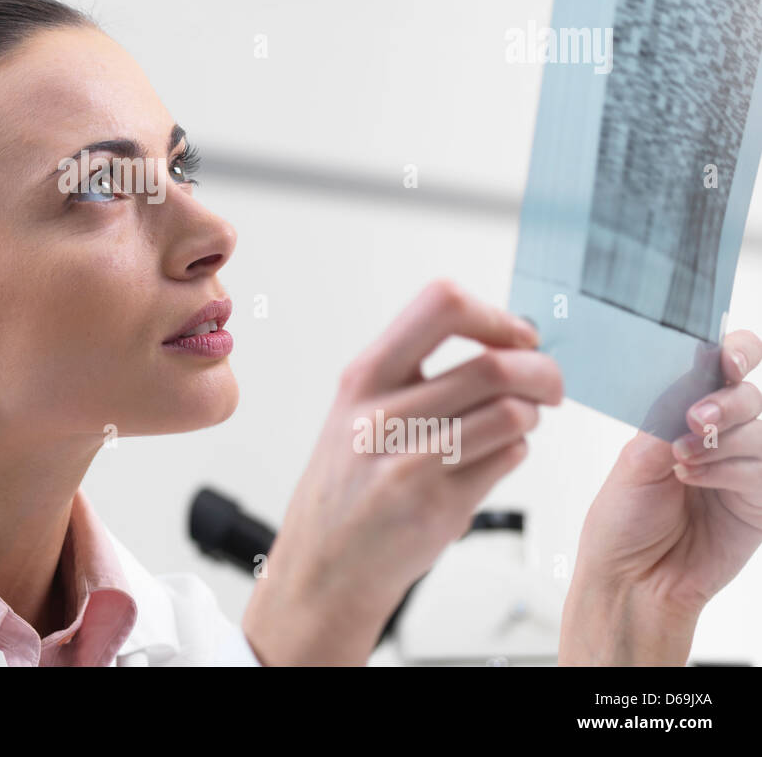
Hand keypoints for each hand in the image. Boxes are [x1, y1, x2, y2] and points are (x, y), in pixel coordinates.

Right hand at [241, 279, 562, 664]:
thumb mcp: (355, 410)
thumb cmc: (348, 485)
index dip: (494, 316)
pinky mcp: (439, 506)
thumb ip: (411, 372)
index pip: (441, 307)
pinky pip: (510, 459)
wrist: (324, 566)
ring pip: (511, 415)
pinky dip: (518, 451)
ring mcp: (410, 463)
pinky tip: (497, 457)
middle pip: (493, 366)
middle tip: (548, 383)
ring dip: (532, 415)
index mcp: (364, 378)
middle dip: (541, 371)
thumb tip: (499, 337)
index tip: (514, 336)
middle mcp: (382, 415)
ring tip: (520, 422)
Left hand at [560, 330, 761, 665]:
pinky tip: (697, 481)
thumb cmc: (623, 519)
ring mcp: (744, 469)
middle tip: (693, 419)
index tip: (726, 358)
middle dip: (725, 403)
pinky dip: (732, 471)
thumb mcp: (635, 460)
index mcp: (686, 414)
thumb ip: (669, 419)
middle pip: (751, 398)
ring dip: (723, 443)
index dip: (737, 353)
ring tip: (682, 463)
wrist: (632, 577)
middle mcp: (720, 438)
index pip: (727, 369)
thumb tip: (695, 383)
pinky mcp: (759, 503)